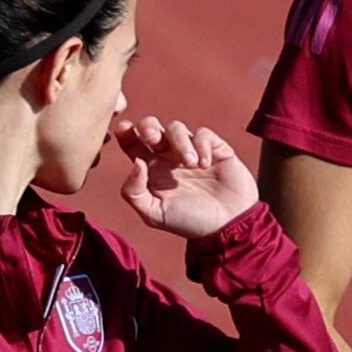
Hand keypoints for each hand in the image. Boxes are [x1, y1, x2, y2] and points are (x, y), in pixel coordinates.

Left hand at [113, 115, 256, 238]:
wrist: (228, 226)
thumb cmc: (190, 223)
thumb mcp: (154, 214)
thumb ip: (134, 192)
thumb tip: (135, 161)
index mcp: (151, 170)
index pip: (132, 144)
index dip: (125, 133)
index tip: (123, 128)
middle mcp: (168, 158)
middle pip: (151, 127)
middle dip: (148, 126)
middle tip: (153, 138)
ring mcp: (191, 151)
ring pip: (176, 128)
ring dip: (180, 143)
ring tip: (191, 164)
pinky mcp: (214, 148)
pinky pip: (203, 133)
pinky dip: (202, 145)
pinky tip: (206, 165)